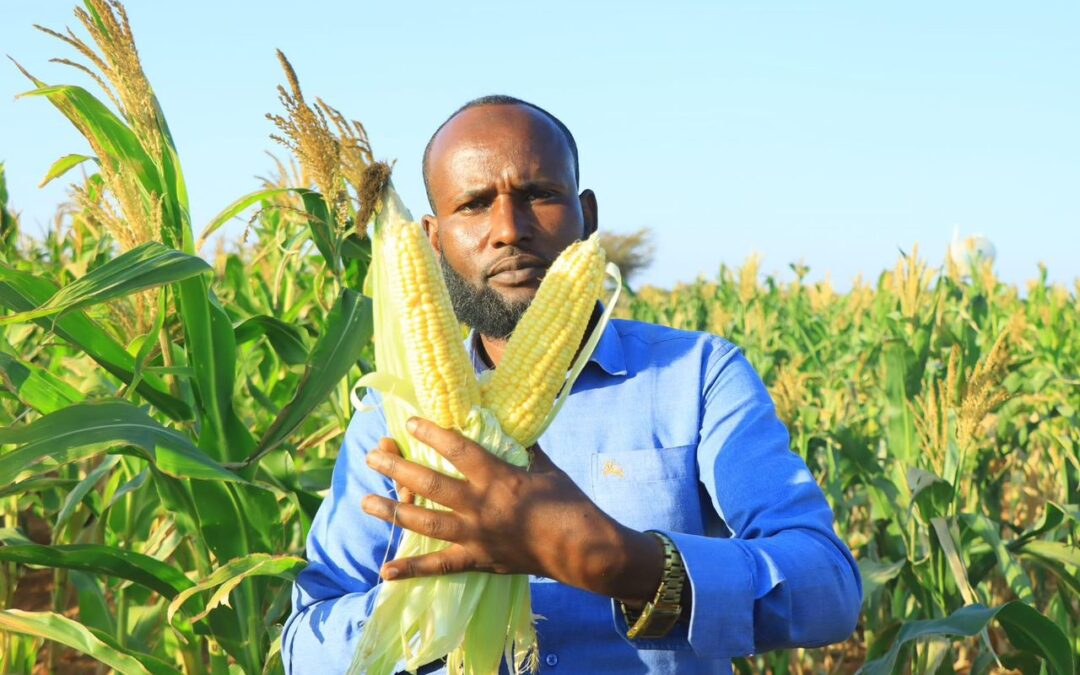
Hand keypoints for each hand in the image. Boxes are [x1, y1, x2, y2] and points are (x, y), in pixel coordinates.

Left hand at [360, 417, 664, 602]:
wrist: (582, 549)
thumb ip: (523, 446)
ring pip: (425, 523)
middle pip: (430, 485)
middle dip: (398, 468)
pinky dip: (412, 571)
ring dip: (393, 511)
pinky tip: (384, 572)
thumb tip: (508, 420)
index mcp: (498, 478)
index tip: (409, 422)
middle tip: (373, 456)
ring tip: (366, 501)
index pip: (458, 450)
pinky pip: (440, 566)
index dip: (432, 434)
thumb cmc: (568, 502)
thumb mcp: (546, 467)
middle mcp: (480, 506)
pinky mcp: (477, 560)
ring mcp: (476, 536)